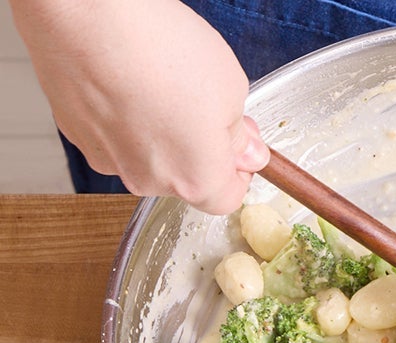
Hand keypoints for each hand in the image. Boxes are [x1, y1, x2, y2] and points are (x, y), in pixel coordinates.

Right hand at [10, 0, 268, 213]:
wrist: (88, 17)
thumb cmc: (162, 50)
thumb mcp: (231, 89)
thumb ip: (240, 134)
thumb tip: (247, 153)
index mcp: (196, 180)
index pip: (226, 199)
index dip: (237, 171)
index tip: (239, 144)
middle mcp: (149, 181)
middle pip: (185, 177)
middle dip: (198, 147)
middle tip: (202, 103)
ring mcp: (108, 160)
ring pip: (147, 157)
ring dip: (159, 132)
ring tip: (159, 84)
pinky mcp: (77, 135)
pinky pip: (113, 135)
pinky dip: (124, 117)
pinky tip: (127, 81)